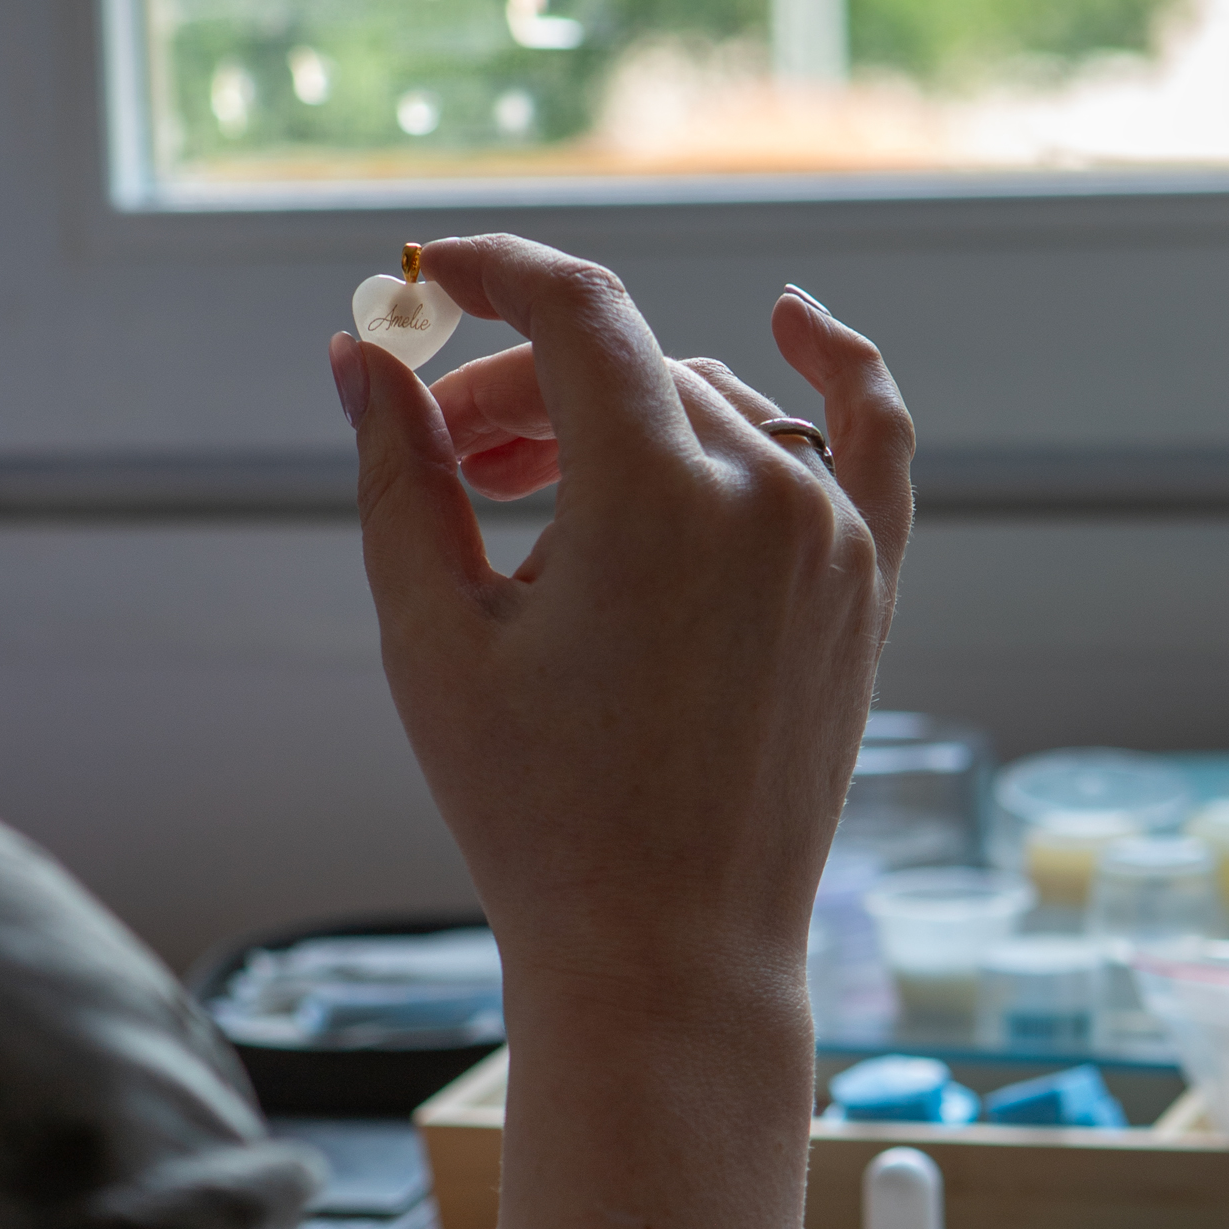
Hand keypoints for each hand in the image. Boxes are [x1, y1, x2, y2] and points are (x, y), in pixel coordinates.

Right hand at [331, 234, 912, 990]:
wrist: (668, 954)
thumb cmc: (537, 813)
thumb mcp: (434, 635)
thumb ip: (400, 474)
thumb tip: (357, 358)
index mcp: (657, 496)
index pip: (578, 313)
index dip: (493, 274)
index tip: (428, 281)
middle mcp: (766, 493)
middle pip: (626, 373)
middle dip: (524, 393)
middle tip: (452, 457)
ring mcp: (834, 537)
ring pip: (708, 408)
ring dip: (617, 422)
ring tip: (539, 495)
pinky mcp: (866, 584)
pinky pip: (871, 439)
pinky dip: (835, 368)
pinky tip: (797, 318)